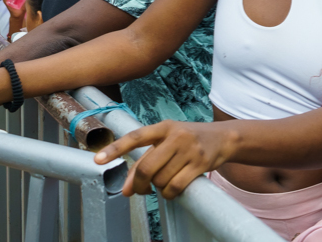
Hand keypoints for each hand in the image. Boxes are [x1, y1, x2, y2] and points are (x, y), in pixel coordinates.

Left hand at [94, 121, 236, 198]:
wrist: (223, 138)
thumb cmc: (189, 140)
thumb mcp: (167, 142)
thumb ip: (146, 161)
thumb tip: (127, 189)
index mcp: (164, 127)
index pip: (136, 136)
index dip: (116, 149)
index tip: (98, 160)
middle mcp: (176, 136)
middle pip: (147, 167)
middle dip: (139, 183)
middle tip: (138, 190)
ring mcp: (189, 150)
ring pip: (160, 179)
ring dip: (157, 188)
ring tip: (164, 182)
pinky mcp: (200, 164)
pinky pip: (175, 187)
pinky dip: (168, 194)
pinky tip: (172, 189)